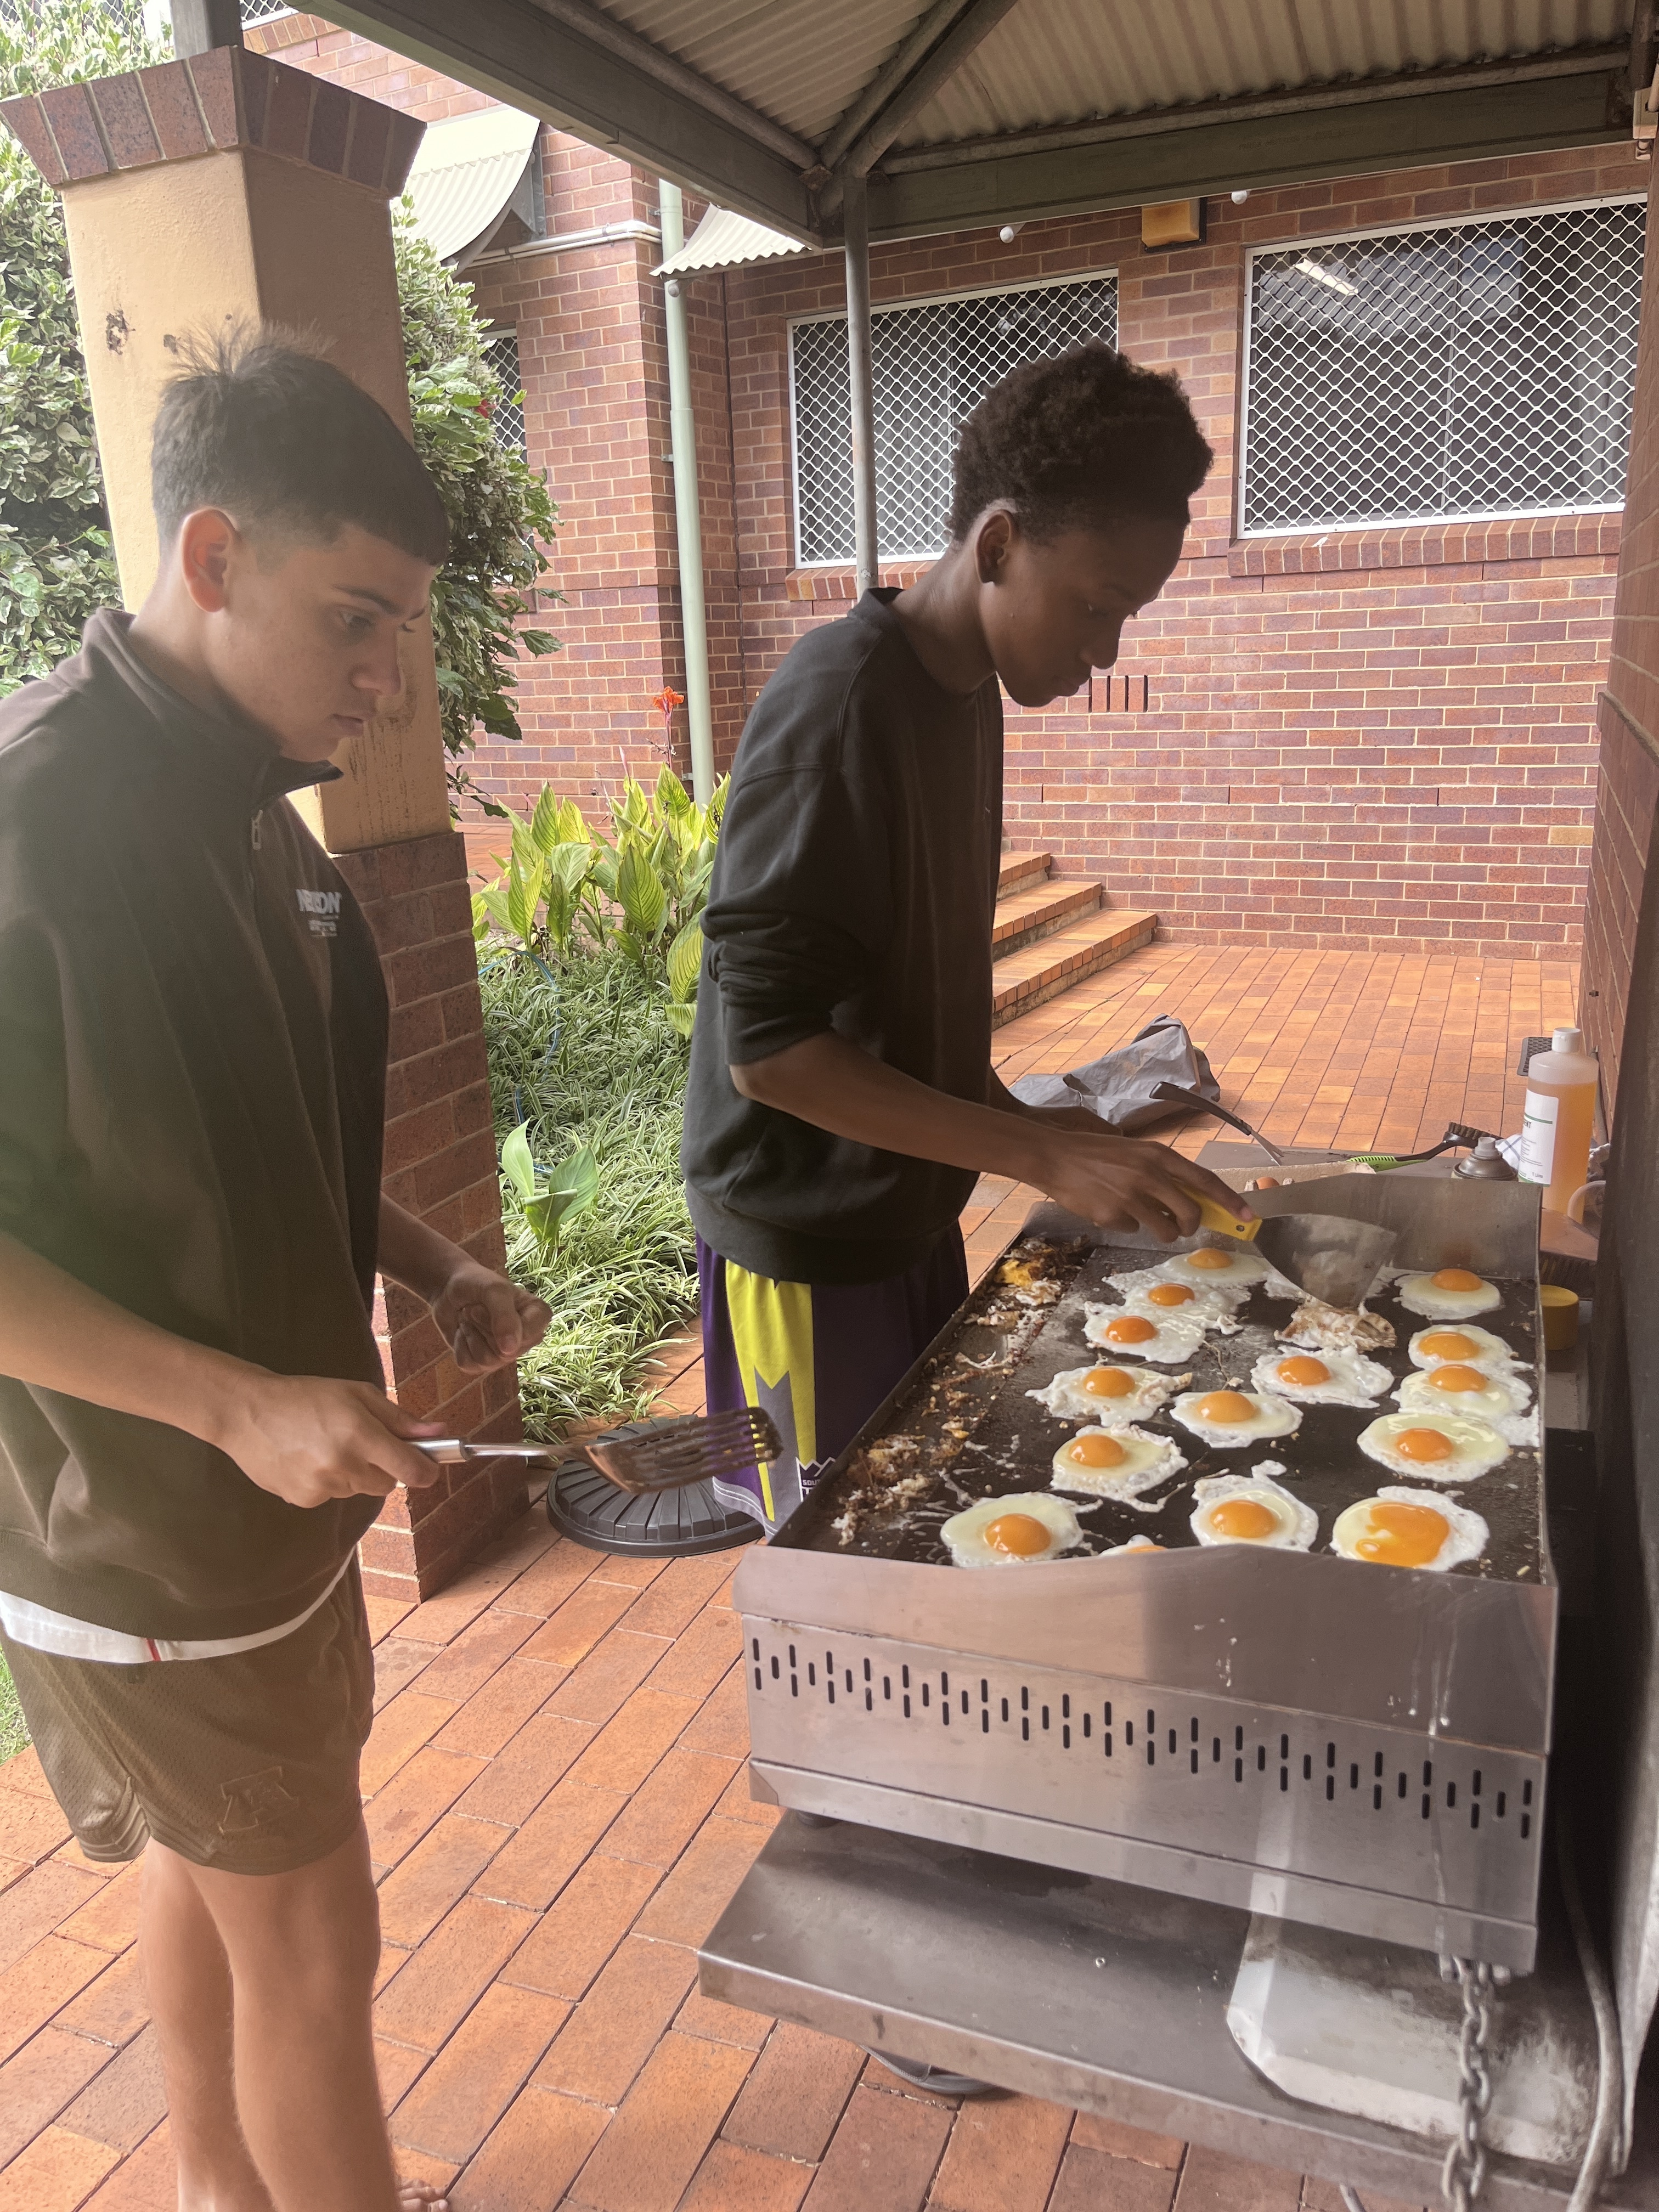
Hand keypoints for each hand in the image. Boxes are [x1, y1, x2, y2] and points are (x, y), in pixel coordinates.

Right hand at [214, 1374, 448, 1507]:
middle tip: (361, 1442)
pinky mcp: (303, 1499)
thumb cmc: (306, 1396)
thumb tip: (439, 1432)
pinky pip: (332, 1496)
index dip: (427, 1471)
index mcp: (360, 1434)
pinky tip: (308, 1459)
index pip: (412, 1470)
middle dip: (384, 1466)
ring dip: (354, 1474)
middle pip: (388, 1484)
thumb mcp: (358, 1395)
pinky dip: (328, 1482)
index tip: (429, 1466)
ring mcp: (322, 1486)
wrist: (247, 1412)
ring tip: (326, 1446)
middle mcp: (343, 1464)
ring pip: (359, 1490)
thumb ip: (400, 1419)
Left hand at [430, 1259, 551, 1374]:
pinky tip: (464, 1330)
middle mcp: (526, 1339)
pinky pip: (468, 1364)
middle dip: (482, 1326)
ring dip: (470, 1334)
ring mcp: (504, 1354)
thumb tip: (510, 1350)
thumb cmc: (477, 1283)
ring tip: (470, 1318)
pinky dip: (459, 1344)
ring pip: (486, 1360)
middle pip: (504, 1352)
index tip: (489, 1304)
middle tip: (476, 1309)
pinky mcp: (481, 1362)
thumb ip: (504, 1316)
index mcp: (538, 1318)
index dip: (502, 1324)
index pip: (526, 1337)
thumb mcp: (493, 1290)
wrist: (450, 1287)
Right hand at [1029, 1130, 1252, 1242]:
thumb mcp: (1136, 1153)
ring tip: (1140, 1216)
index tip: (1248, 1216)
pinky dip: (1125, 1224)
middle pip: (1189, 1213)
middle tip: (1181, 1227)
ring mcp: (1131, 1197)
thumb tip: (1191, 1199)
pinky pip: (1132, 1230)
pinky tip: (1109, 1208)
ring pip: (1164, 1230)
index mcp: (1159, 1155)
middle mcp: (1149, 1175)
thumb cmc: (1096, 1153)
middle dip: (1189, 1226)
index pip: (1205, 1180)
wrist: (1054, 1157)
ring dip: (1159, 1230)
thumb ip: (1162, 1172)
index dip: (1230, 1200)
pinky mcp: (1112, 1215)